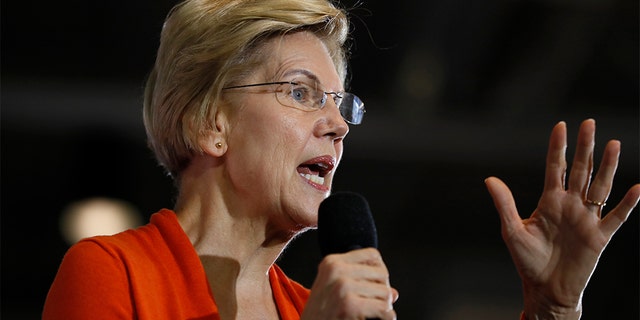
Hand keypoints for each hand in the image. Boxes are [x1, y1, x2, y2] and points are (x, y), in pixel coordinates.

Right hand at [301, 248, 398, 319]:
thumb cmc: (320, 315)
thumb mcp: (332, 290)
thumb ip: (359, 284)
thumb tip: (393, 293)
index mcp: (332, 262)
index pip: (372, 255)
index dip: (380, 271)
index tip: (376, 285)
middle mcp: (336, 270)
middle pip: (382, 273)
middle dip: (384, 290)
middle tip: (377, 303)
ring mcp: (343, 287)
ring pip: (385, 292)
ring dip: (385, 306)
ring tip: (376, 313)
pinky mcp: (350, 305)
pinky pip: (384, 309)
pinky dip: (387, 317)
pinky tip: (379, 319)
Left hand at [485, 119, 639, 319]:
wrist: (545, 289)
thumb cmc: (527, 261)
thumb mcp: (512, 231)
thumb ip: (504, 204)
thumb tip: (489, 179)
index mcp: (549, 201)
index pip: (556, 168)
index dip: (558, 148)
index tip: (561, 125)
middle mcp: (570, 205)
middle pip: (581, 170)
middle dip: (585, 147)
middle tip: (589, 123)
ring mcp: (586, 219)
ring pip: (600, 187)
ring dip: (607, 167)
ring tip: (614, 144)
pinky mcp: (599, 237)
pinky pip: (616, 217)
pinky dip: (627, 203)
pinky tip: (638, 187)